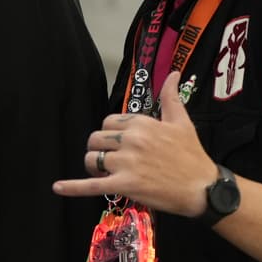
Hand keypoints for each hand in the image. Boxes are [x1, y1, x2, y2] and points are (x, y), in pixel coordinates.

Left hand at [51, 72, 217, 216]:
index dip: (110, 134)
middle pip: (95, 139)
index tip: (119, 144)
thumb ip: (171, 97)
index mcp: (141, 123)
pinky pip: (91, 185)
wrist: (203, 188)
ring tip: (104, 173)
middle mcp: (131, 140)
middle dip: (99, 149)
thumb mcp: (182, 121)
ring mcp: (126, 163)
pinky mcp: (125, 185)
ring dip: (93, 167)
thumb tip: (174, 74)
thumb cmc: (192, 155)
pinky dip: (73, 187)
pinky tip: (58, 187)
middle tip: (110, 159)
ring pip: (91, 159)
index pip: (108, 123)